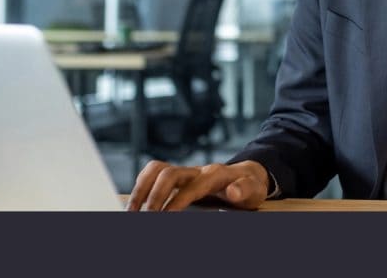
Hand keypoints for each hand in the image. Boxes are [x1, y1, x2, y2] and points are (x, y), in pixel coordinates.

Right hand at [126, 159, 270, 211]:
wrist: (247, 175)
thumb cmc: (249, 186)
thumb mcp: (253, 190)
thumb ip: (244, 190)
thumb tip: (232, 191)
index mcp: (214, 175)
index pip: (191, 186)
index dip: (177, 201)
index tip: (164, 217)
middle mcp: (196, 170)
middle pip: (168, 173)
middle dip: (155, 196)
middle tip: (146, 217)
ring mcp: (185, 171)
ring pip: (156, 169)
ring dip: (142, 188)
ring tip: (132, 210)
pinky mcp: (178, 175)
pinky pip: (154, 173)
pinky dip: (142, 186)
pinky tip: (137, 203)